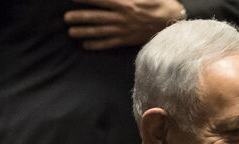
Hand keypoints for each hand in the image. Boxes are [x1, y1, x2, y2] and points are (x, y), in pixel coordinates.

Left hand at [64, 0, 183, 50]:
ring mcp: (124, 30)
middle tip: (66, 18)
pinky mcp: (127, 40)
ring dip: (84, 32)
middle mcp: (121, 17)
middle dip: (79, 17)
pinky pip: (109, 44)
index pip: (99, 0)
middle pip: (95, 17)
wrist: (172, 20)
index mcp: (124, 3)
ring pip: (99, 31)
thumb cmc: (158, 2)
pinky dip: (97, 45)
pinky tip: (86, 45)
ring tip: (71, 32)